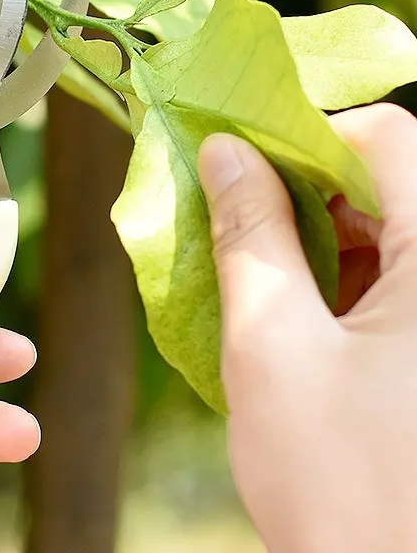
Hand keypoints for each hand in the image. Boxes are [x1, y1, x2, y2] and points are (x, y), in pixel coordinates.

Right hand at [198, 103, 416, 552]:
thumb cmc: (342, 486)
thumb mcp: (273, 345)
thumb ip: (249, 235)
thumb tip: (224, 154)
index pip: (386, 138)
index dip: (303, 139)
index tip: (238, 166)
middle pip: (391, 178)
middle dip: (305, 188)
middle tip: (238, 217)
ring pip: (395, 225)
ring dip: (322, 232)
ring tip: (263, 269)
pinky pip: (403, 273)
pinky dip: (347, 273)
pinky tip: (302, 304)